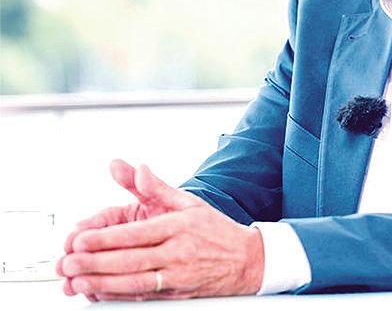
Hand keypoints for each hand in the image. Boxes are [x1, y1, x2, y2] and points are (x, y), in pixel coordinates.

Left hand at [56, 159, 264, 300]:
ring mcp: (177, 276)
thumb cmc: (216, 230)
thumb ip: (159, 188)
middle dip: (95, 263)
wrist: (248, 260)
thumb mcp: (190, 202)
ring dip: (102, 283)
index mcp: (179, 226)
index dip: (106, 238)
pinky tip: (100, 293)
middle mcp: (178, 252)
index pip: (136, 233)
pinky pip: (143, 297)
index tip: (81, 239)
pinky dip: (119, 297)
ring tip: (77, 281)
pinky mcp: (177, 293)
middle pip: (130, 260)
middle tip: (68, 262)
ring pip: (134, 283)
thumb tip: (138, 169)